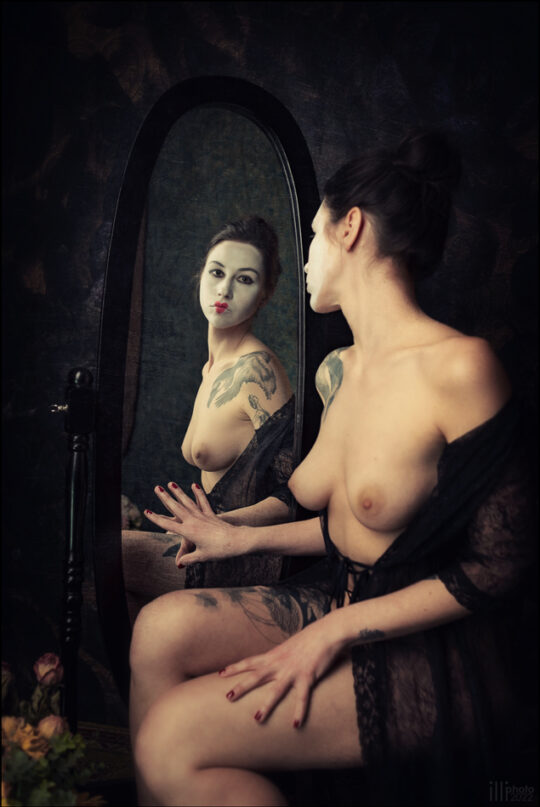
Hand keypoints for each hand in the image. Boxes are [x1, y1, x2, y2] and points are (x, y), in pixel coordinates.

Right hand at [144, 482, 237, 566]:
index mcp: (188, 532)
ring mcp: (202, 516)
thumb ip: (189, 559)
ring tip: (170, 483)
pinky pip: (203, 502)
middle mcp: (193, 521)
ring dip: (178, 492)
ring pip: (187, 502)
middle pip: (176, 508)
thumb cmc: (219, 551)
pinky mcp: (211, 514)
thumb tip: (179, 564)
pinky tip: (193, 485)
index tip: (146, 512)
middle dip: (165, 498)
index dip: (156, 518)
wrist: (237, 541)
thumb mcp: (202, 556)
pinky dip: (198, 493)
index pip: (167, 525)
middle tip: (157, 488)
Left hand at [218, 616, 344, 727]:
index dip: (235, 667)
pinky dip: (299, 712)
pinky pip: (302, 697)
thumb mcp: (290, 646)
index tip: (221, 673)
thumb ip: (282, 656)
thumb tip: (276, 662)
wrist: (327, 632)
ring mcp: (293, 671)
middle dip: (241, 687)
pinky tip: (295, 724)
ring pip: (276, 690)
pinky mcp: (307, 676)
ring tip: (256, 719)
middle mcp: (280, 663)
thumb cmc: (311, 638)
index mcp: (275, 655)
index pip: (250, 661)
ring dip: (266, 705)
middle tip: (227, 697)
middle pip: (256, 676)